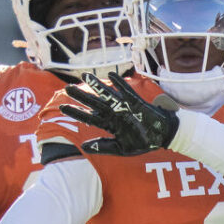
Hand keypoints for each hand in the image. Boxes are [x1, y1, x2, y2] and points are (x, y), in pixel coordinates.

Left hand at [61, 74, 180, 155]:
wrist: (161, 137)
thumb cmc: (142, 142)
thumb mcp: (121, 149)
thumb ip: (102, 147)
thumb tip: (83, 146)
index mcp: (109, 124)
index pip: (89, 117)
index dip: (76, 112)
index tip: (62, 107)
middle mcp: (114, 113)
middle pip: (94, 103)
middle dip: (81, 96)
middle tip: (66, 88)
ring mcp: (124, 107)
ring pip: (108, 94)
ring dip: (97, 85)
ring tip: (85, 76)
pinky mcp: (136, 103)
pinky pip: (127, 92)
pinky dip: (121, 84)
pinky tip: (112, 75)